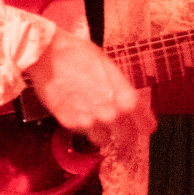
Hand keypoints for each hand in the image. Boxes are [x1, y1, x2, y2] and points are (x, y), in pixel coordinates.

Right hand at [24, 27, 153, 151]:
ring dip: (102, 133)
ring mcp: (90, 121)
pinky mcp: (69, 123)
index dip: (144, 126)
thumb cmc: (78, 54)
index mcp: (126, 98)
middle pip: (126, 139)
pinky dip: (82, 126)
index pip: (146, 125)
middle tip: (118, 129)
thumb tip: (126, 103)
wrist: (47, 54)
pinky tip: (77, 112)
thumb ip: (120, 90)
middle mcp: (111, 113)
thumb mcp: (109, 68)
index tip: (142, 127)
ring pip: (103, 140)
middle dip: (123, 134)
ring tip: (94, 120)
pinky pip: (82, 132)